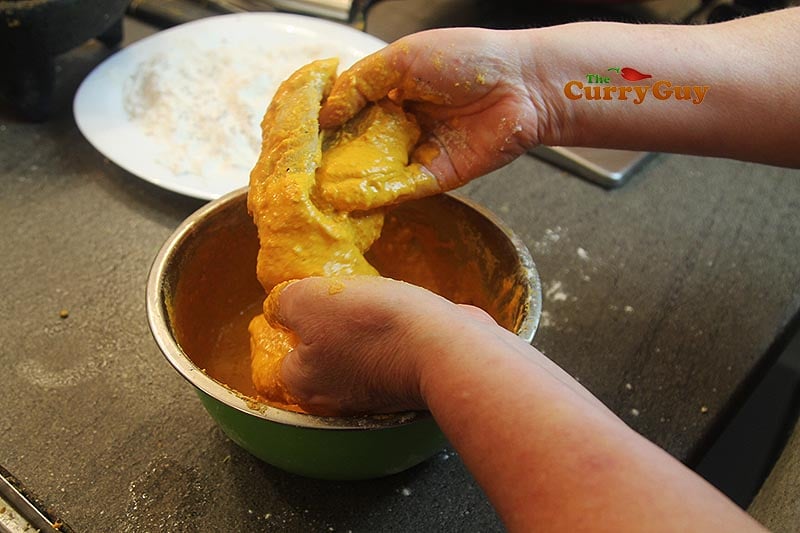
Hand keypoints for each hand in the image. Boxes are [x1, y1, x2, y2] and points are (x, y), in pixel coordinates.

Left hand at [274, 276, 498, 414]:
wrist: (446, 347)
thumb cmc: (371, 325)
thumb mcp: (309, 300)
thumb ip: (285, 303)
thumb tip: (282, 307)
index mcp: (304, 384)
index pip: (282, 355)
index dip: (291, 325)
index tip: (307, 303)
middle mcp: (336, 398)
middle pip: (321, 354)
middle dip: (330, 326)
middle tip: (343, 299)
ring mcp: (375, 395)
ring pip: (356, 353)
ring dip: (364, 329)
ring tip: (375, 302)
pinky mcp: (409, 384)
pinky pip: (390, 354)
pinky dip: (394, 335)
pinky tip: (401, 315)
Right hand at [320, 28, 546, 190]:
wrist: (522, 84)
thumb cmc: (468, 58)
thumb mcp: (403, 58)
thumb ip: (360, 83)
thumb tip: (324, 113)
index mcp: (392, 92)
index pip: (348, 111)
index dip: (325, 124)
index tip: (298, 137)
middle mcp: (401, 124)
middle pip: (358, 145)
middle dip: (331, 157)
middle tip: (300, 169)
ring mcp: (417, 152)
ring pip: (375, 171)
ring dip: (348, 180)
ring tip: (314, 189)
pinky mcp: (435, 177)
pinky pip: (401, 188)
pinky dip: (375, 193)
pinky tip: (348, 196)